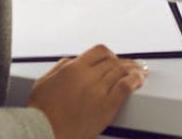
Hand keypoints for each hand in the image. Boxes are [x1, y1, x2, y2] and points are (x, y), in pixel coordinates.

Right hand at [26, 44, 146, 138]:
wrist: (41, 133)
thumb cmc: (40, 113)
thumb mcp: (44, 82)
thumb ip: (60, 68)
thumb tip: (72, 61)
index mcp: (73, 68)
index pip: (100, 51)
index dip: (110, 55)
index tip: (115, 59)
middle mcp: (87, 76)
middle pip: (113, 62)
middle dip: (124, 63)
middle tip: (132, 67)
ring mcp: (98, 90)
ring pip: (122, 71)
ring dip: (134, 70)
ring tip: (142, 72)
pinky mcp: (106, 106)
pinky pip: (126, 86)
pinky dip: (135, 81)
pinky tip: (140, 81)